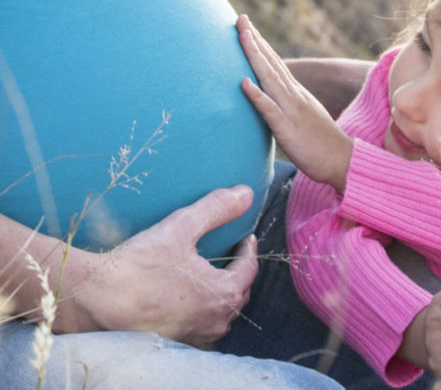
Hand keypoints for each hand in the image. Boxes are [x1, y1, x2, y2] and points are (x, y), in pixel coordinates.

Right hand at [58, 185, 258, 345]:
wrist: (94, 300)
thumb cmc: (139, 266)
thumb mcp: (181, 228)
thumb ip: (216, 209)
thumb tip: (246, 194)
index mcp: (224, 294)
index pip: (249, 269)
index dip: (248, 250)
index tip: (245, 237)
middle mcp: (215, 321)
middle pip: (238, 293)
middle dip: (238, 272)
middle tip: (231, 254)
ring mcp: (195, 335)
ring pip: (220, 313)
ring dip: (221, 294)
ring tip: (211, 275)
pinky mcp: (174, 342)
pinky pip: (199, 325)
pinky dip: (200, 310)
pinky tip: (186, 297)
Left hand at [237, 15, 352, 193]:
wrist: (343, 161)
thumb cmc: (321, 144)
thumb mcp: (303, 117)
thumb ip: (287, 105)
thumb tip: (270, 98)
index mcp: (296, 94)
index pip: (275, 64)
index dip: (260, 44)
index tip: (246, 25)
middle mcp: (294, 96)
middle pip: (271, 64)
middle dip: (254, 40)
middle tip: (239, 18)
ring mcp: (292, 111)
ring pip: (270, 79)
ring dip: (255, 57)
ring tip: (242, 36)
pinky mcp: (288, 130)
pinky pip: (270, 110)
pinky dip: (257, 95)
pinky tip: (244, 83)